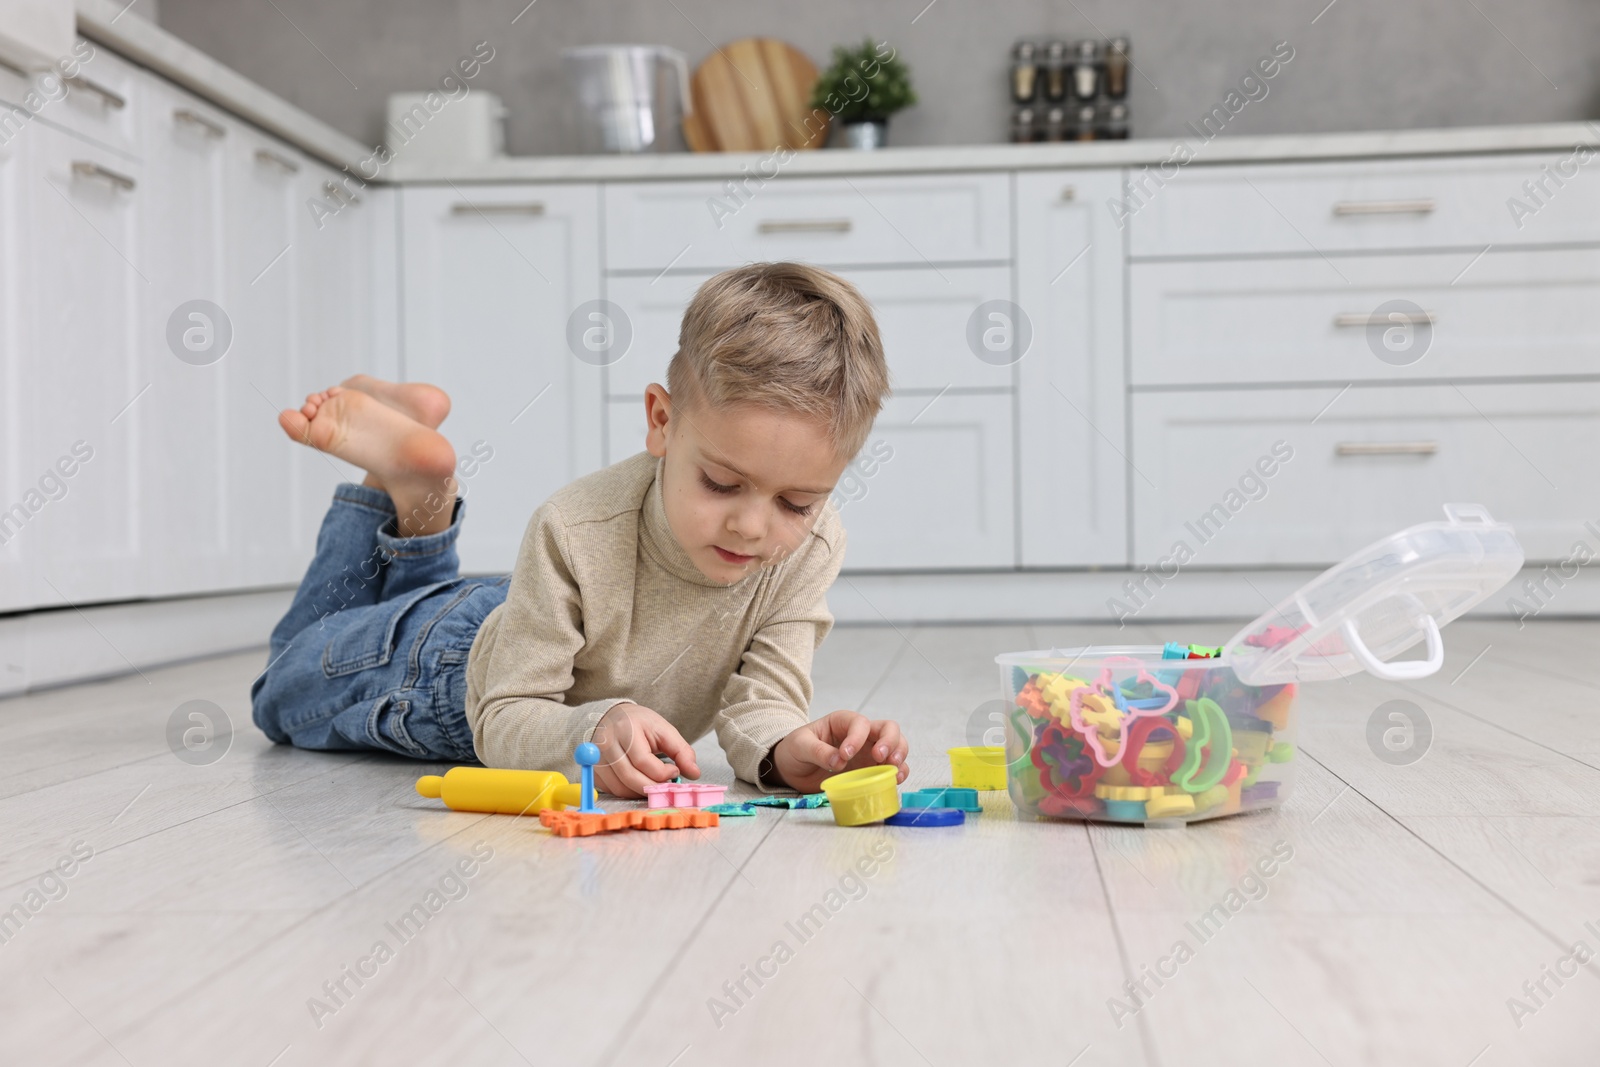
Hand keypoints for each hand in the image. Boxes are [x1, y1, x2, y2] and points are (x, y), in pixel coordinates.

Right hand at [591, 703, 700, 798]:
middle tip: (667, 783)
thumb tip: (695, 773)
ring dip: (643, 791)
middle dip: (654, 786)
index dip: (663, 772)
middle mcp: (606, 745)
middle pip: (631, 778)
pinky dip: (631, 792)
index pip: (644, 761)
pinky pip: (614, 791)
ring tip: (655, 782)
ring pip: (622, 789)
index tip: (674, 770)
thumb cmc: (639, 724)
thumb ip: (681, 751)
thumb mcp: (664, 730)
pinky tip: (640, 781)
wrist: (611, 718)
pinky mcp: (595, 772)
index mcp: (625, 730)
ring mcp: (597, 760)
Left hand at [769, 710, 907, 794]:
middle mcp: (861, 735)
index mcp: (843, 722)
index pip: (859, 723)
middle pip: (888, 729)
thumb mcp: (799, 746)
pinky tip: (895, 780)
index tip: (845, 755)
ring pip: (896, 746)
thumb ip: (818, 751)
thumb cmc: (795, 750)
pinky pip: (892, 769)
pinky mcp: (871, 771)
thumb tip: (839, 761)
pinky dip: (898, 773)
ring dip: (899, 755)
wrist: (792, 769)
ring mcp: (869, 752)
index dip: (857, 737)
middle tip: (881, 758)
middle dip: (890, 741)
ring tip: (893, 770)